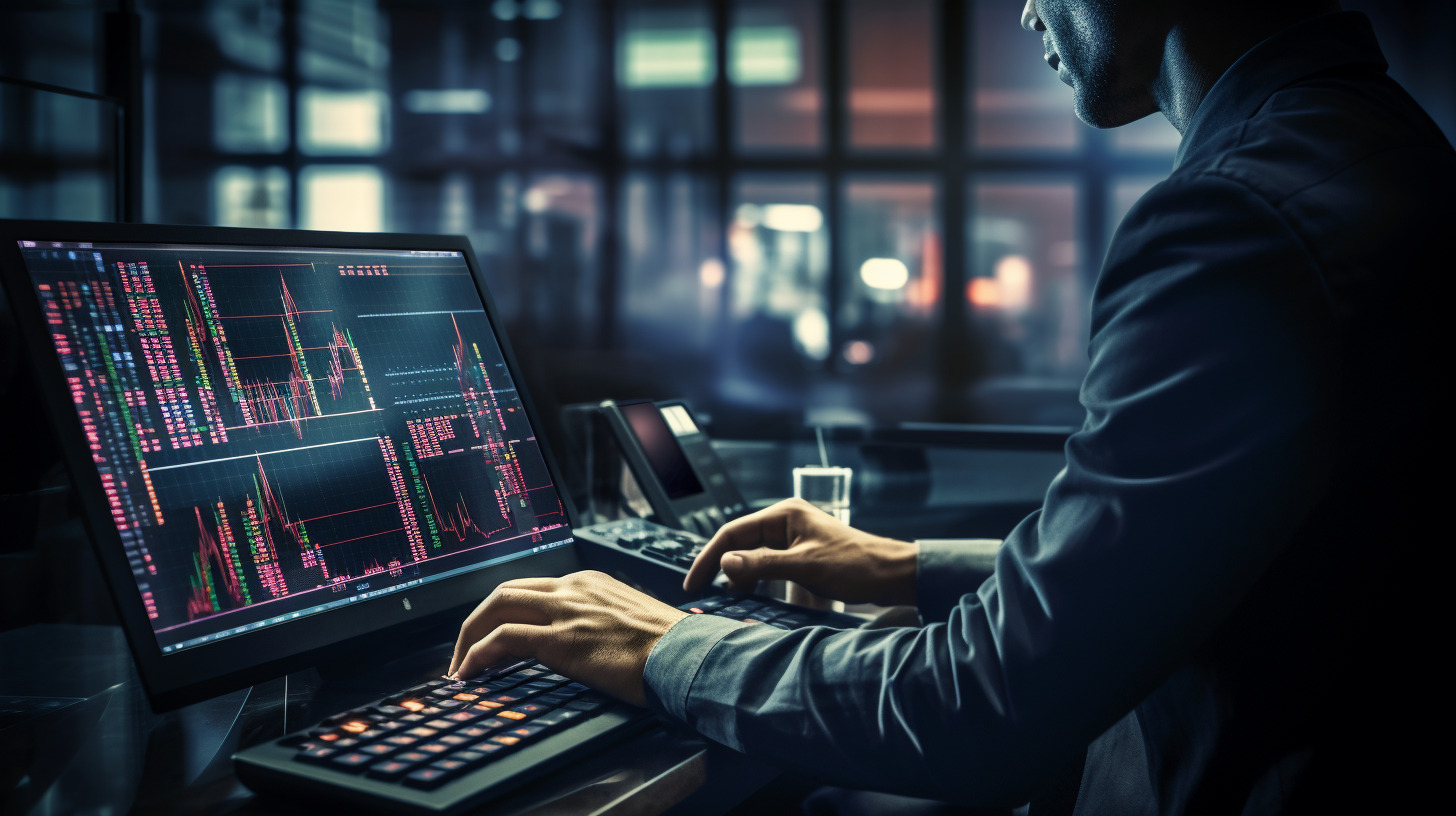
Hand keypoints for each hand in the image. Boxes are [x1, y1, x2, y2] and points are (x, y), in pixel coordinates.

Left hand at [448, 570, 687, 705]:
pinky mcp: (561, 639)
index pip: (531, 588)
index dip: (502, 613)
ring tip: (460, 668)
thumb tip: (582, 646)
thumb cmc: (669, 648)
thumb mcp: (628, 622)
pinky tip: (470, 674)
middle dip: (475, 622)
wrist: (687, 656)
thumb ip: (599, 624)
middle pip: (504, 592)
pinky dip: (478, 655)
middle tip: (463, 652)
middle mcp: (574, 588)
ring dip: (468, 637)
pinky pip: (502, 640)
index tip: (490, 637)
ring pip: (495, 608)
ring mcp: (566, 610)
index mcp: (590, 582)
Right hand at [684, 498, 918, 605]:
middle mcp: (786, 522)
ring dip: (740, 576)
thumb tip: (725, 564)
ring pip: (753, 556)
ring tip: (728, 598)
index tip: (693, 582)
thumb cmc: (856, 565)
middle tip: (703, 593)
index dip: (709, 558)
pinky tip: (752, 595)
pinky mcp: (801, 555)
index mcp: (784, 514)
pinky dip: (757, 580)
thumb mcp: (805, 566)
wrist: (892, 574)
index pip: (732, 533)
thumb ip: (762, 564)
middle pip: (740, 543)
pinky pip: (769, 565)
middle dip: (721, 567)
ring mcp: (794, 538)